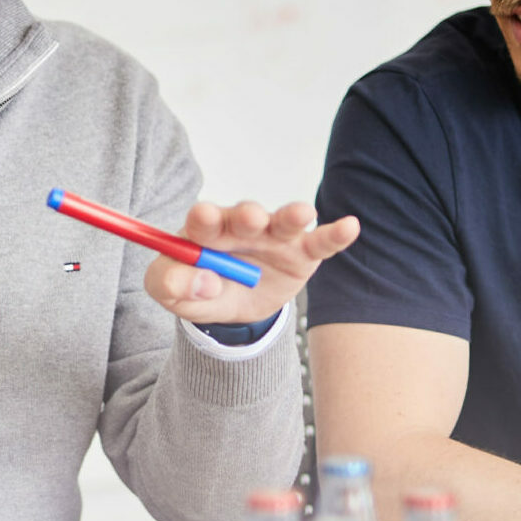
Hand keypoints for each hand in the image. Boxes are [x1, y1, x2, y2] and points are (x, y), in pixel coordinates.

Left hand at [144, 200, 359, 324]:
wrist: (232, 306)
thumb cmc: (198, 288)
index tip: (203, 217)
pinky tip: (349, 226)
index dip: (203, 217)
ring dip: (291, 216)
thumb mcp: (172, 294)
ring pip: (283, 222)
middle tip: (250, 217)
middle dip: (248, 215)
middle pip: (244, 215)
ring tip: (300, 214)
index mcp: (205, 232)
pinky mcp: (302, 252)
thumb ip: (171, 286)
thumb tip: (201, 281)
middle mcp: (241, 227)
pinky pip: (321, 242)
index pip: (202, 219)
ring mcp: (274, 237)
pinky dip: (335, 235)